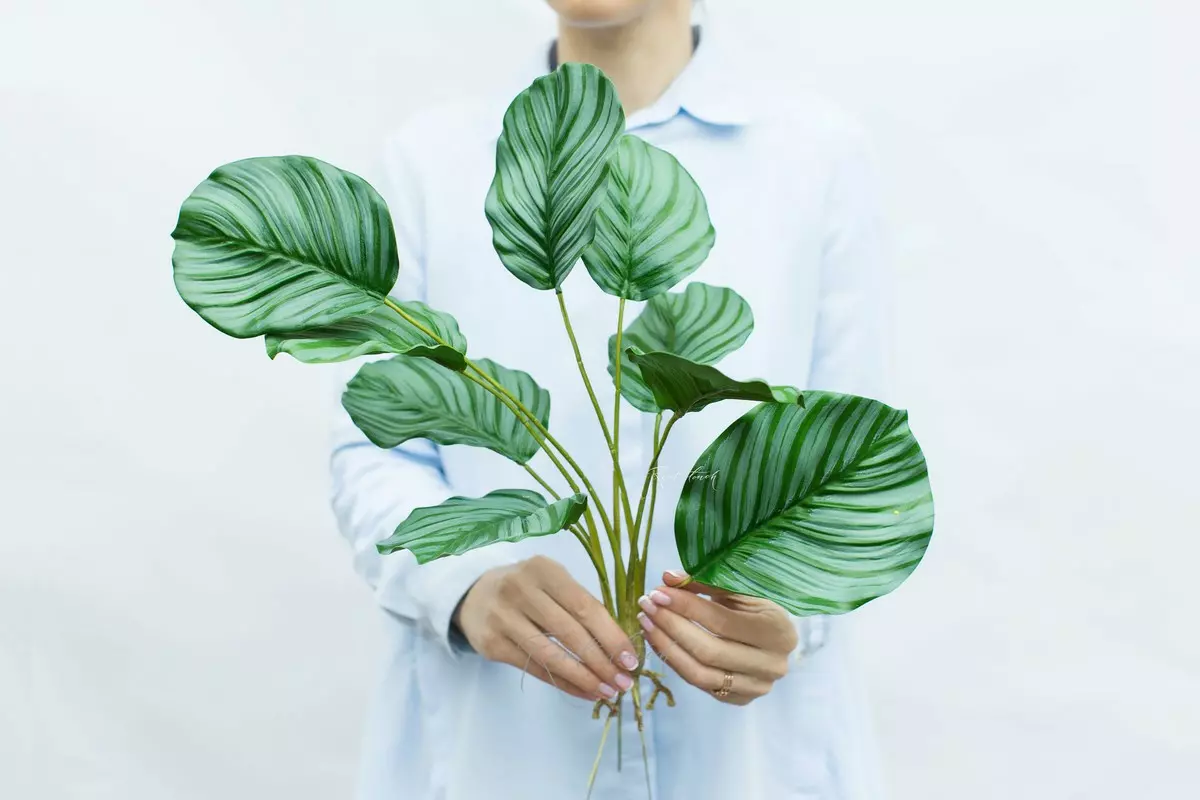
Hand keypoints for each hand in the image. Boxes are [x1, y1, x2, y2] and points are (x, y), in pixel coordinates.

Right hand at [455, 555, 639, 701]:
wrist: (474, 595)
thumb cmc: (527, 588)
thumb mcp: (551, 582)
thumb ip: (580, 604)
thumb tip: (619, 646)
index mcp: (543, 569)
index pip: (585, 606)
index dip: (611, 635)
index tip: (631, 659)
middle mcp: (520, 590)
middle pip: (570, 632)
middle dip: (602, 661)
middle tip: (624, 682)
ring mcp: (502, 618)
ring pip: (551, 655)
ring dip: (584, 678)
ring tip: (607, 691)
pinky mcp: (492, 644)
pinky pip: (534, 668)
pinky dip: (563, 683)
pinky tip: (583, 691)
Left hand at [638, 570, 798, 704]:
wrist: (778, 636)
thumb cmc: (758, 605)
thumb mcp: (739, 589)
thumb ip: (705, 583)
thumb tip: (667, 578)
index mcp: (778, 631)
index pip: (722, 622)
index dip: (686, 607)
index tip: (658, 593)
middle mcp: (772, 665)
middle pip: (708, 651)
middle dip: (671, 627)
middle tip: (646, 606)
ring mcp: (757, 687)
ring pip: (699, 674)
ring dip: (666, 647)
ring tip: (646, 623)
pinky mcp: (741, 699)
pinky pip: (700, 684)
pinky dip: (675, 661)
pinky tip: (659, 641)